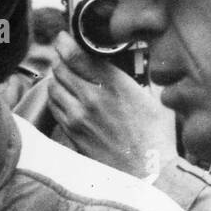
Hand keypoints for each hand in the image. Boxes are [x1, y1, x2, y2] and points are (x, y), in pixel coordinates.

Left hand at [48, 28, 178, 178]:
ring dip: (56, 77)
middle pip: (60, 68)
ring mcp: (78, 117)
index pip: (76, 55)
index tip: (62, 37)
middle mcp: (91, 98)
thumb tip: (124, 64)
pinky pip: (54, 107)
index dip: (65, 42)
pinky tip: (64, 96)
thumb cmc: (156, 137)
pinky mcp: (72, 133)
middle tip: (63, 53)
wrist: (148, 173)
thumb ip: (133, 78)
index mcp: (114, 85)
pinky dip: (55, 97)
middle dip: (59, 58)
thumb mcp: (152, 98)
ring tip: (63, 74)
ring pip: (53, 86)